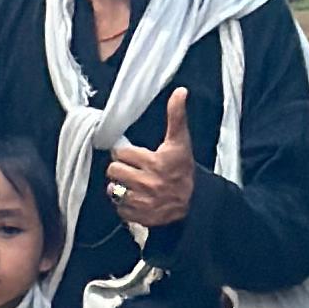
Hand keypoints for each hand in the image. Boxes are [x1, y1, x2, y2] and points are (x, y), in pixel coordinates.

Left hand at [106, 88, 196, 234]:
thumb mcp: (181, 141)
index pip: (122, 153)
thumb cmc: (183, 168)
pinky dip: (123, 204)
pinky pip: (119, 209)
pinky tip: (133, 197)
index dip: (125, 153)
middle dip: (119, 169)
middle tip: (128, 168)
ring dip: (119, 187)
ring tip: (129, 183)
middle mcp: (148, 183)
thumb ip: (176, 115)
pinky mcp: (141, 217)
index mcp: (156, 162)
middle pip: (114, 171)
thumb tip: (180, 91)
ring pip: (114, 190)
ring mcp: (143, 202)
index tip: (132, 155)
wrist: (194, 201)